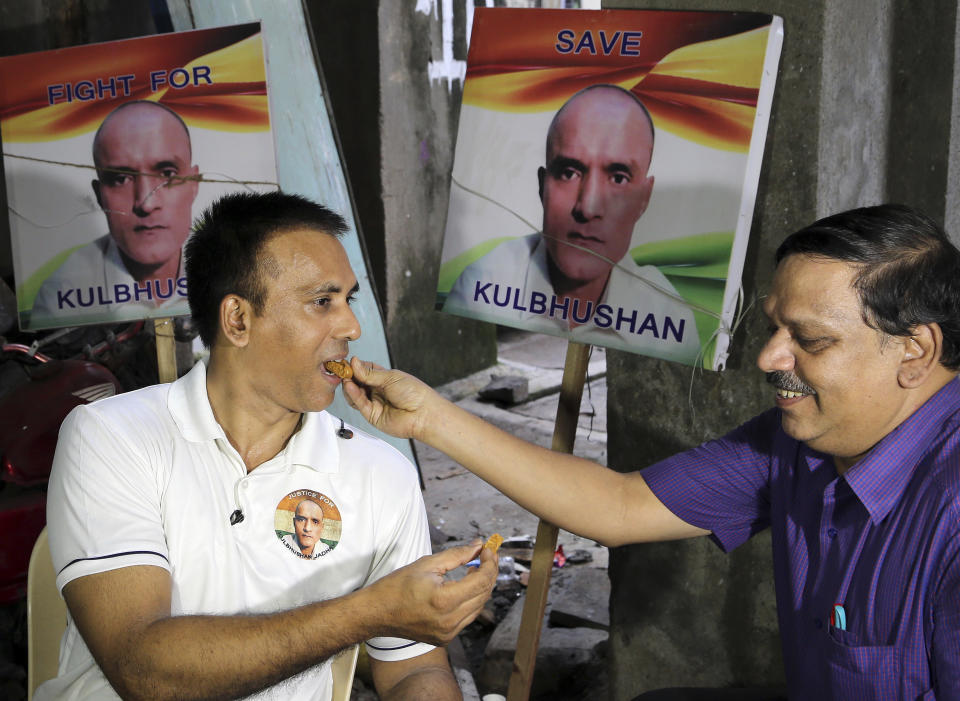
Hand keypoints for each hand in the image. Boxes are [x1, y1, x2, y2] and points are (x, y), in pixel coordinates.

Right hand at [342, 358, 435, 440]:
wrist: (423, 413)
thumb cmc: (414, 393)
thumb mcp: (391, 377)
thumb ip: (370, 373)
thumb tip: (354, 362)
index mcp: (384, 378)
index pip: (364, 370)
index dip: (355, 366)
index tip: (348, 362)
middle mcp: (378, 390)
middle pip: (357, 382)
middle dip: (350, 375)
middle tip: (343, 369)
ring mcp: (374, 403)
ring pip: (355, 394)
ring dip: (349, 385)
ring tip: (346, 377)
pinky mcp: (372, 415)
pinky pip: (359, 403)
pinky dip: (353, 394)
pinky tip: (350, 386)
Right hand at [362, 540, 497, 644]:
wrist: (376, 613)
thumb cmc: (397, 586)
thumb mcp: (427, 564)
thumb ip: (457, 555)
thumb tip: (478, 546)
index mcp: (444, 601)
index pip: (481, 581)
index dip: (490, 563)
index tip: (488, 550)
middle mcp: (449, 621)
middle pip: (484, 594)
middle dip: (489, 573)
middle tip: (487, 556)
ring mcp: (448, 633)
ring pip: (478, 607)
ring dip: (482, 587)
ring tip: (476, 569)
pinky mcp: (445, 638)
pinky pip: (467, 617)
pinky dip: (472, 601)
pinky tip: (466, 587)